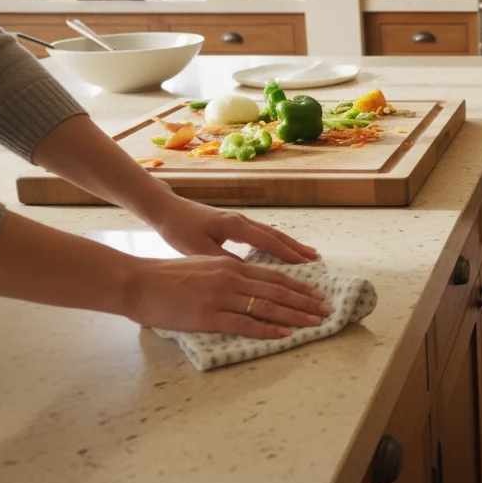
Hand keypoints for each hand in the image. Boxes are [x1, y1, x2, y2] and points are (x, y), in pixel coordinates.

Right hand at [124, 255, 332, 338]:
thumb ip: (226, 273)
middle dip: (306, 301)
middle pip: (278, 290)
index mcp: (230, 266)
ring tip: (315, 323)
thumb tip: (246, 283)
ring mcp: (221, 297)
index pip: (274, 276)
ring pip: (268, 306)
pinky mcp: (208, 316)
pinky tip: (285, 334)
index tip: (317, 294)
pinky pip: (245, 323)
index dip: (299, 286)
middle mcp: (231, 277)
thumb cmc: (166, 277)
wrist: (137, 283)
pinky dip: (268, 329)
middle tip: (327, 310)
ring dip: (296, 315)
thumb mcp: (202, 266)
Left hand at [142, 194, 317, 264]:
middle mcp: (242, 221)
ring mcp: (239, 221)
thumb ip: (223, 261)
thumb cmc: (179, 229)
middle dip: (296, 247)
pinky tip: (282, 248)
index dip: (288, 254)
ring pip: (271, 233)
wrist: (165, 209)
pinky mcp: (234, 223)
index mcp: (235, 226)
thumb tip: (248, 273)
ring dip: (290, 244)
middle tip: (316, 259)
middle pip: (276, 235)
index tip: (306, 264)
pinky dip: (277, 242)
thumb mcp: (198, 249)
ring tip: (307, 253)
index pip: (269, 242)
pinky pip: (262, 234)